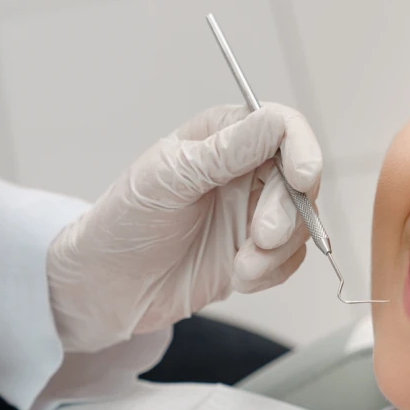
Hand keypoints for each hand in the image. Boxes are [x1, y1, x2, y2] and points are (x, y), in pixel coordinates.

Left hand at [47, 104, 321, 352]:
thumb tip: (276, 123)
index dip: (301, 150)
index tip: (302, 180)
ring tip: (242, 267)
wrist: (107, 286)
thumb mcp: (169, 179)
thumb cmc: (124, 222)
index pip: (282, 128)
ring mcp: (252, 212)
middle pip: (299, 179)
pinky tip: (239, 277)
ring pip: (301, 223)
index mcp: (223, 136)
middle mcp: (244, 170)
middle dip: (286, 212)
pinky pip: (290, 259)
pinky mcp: (255, 253)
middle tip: (262, 238)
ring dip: (278, 250)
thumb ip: (227, 152)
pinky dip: (273, 271)